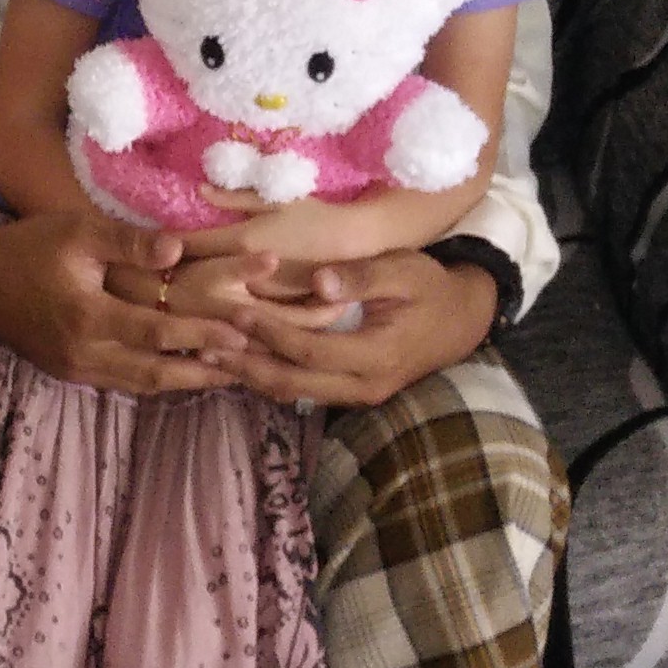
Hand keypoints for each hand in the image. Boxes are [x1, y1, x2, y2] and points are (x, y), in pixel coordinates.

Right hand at [0, 208, 245, 395]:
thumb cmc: (31, 245)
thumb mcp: (78, 230)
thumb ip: (128, 243)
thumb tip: (177, 250)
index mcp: (87, 316)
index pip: (158, 331)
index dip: (204, 333)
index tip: (244, 331)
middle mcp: (84, 352)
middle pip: (157, 371)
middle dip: (206, 368)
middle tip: (250, 365)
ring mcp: (77, 368)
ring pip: (142, 384)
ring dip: (186, 380)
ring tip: (228, 375)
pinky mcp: (72, 372)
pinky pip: (124, 382)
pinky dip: (157, 379)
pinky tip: (183, 372)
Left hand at [231, 247, 500, 407]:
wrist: (462, 320)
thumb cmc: (431, 287)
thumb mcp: (404, 271)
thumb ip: (362, 277)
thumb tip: (319, 281)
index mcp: (377, 355)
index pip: (310, 352)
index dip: (271, 334)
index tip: (236, 312)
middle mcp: (365, 386)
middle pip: (293, 384)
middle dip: (247, 367)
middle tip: (204, 347)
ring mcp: (359, 396)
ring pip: (294, 393)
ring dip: (253, 376)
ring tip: (210, 357)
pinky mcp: (351, 393)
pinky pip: (304, 391)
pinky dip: (271, 377)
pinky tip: (241, 362)